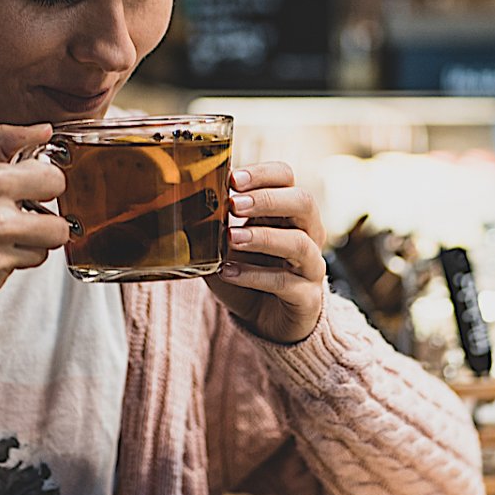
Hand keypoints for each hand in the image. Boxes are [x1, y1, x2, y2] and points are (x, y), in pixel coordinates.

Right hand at [0, 124, 70, 305]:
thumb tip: (45, 129)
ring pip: (45, 250)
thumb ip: (5, 142)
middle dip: (45, 223)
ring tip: (0, 237)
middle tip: (22, 218)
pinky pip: (21, 268)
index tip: (33, 188)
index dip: (45, 185)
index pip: (55, 181)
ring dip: (29, 245)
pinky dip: (9, 262)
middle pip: (61, 225)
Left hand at [206, 162, 327, 343]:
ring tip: (231, 238)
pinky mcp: (307, 298)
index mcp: (288, 210)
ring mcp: (311, 265)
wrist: (266, 320)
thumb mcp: (228, 245)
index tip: (233, 179)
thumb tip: (183, 206)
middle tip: (234, 204)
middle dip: (267, 200)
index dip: (262, 173)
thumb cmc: (248, 272)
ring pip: (299, 243)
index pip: (285, 177)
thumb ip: (214, 225)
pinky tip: (228, 272)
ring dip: (262, 237)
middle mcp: (308, 232)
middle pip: (303, 202)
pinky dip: (254, 276)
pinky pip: (284, 283)